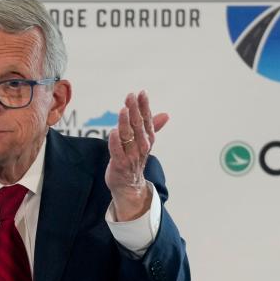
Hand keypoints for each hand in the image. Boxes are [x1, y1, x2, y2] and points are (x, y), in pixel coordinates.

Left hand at [106, 91, 168, 220]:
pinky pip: (117, 152)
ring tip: (123, 109)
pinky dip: (115, 142)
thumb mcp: (143, 143)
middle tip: (131, 96)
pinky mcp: (120, 165)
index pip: (147, 120)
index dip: (144, 106)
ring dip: (125, 123)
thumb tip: (166, 114)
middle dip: (135, 110)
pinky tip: (113, 131)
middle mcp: (141, 147)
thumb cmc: (134, 161)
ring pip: (128, 137)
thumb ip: (152, 127)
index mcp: (147, 140)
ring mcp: (131, 156)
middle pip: (138, 126)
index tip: (142, 92)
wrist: (129, 187)